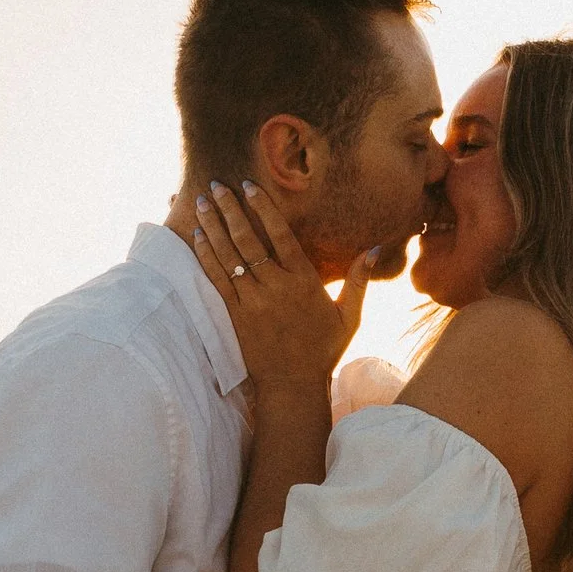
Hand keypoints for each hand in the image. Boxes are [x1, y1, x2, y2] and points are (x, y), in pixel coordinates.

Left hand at [193, 181, 370, 396]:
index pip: (280, 235)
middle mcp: (275, 287)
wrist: (292, 385)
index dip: (263, 207)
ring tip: (201, 202)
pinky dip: (206, 256)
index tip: (249, 186)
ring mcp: (252, 301)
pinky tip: (198, 236)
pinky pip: (217, 279)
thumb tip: (374, 249)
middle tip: (217, 185)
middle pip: (248, 239)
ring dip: (213, 226)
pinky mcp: (234, 315)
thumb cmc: (322, 350)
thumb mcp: (350, 316)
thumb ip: (358, 280)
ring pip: (228, 256)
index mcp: (303, 282)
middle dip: (230, 209)